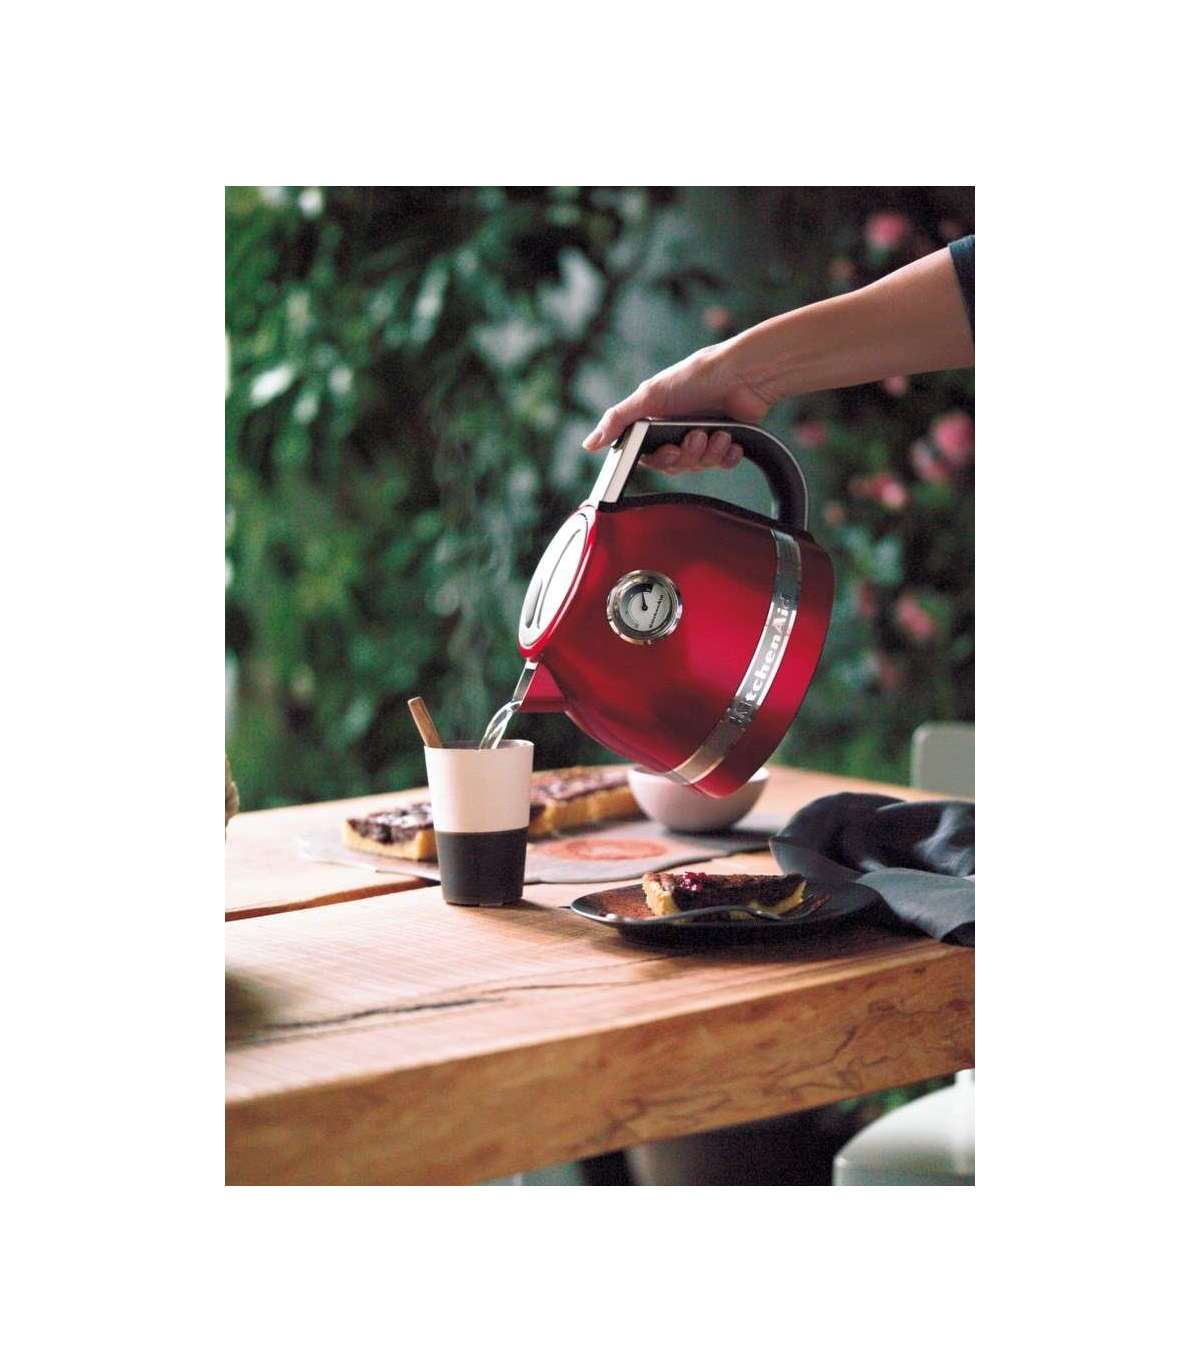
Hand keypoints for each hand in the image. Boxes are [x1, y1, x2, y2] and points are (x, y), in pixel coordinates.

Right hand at [582, 341, 771, 472]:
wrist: (743, 372)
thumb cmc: (696, 376)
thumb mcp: (649, 395)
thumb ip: (618, 420)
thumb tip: (588, 444)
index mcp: (657, 421)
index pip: (650, 457)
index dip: (660, 459)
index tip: (671, 450)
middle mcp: (678, 431)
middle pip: (675, 464)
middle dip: (688, 453)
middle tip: (698, 435)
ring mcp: (703, 436)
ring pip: (699, 466)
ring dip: (709, 452)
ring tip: (718, 432)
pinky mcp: (727, 441)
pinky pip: (723, 464)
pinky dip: (727, 456)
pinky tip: (731, 441)